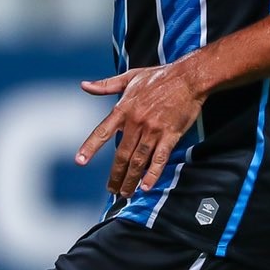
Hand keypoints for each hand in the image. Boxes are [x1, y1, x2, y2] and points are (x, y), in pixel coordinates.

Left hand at [76, 62, 207, 198]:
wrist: (188, 77)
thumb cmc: (159, 76)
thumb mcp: (130, 77)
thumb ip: (106, 85)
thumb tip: (84, 85)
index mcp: (124, 109)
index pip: (103, 132)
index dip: (90, 147)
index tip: (80, 161)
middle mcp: (136, 122)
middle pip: (122, 155)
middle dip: (115, 175)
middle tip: (111, 190)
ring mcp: (153, 130)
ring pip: (138, 161)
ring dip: (131, 179)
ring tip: (126, 193)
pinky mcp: (170, 135)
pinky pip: (159, 159)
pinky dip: (152, 174)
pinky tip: (146, 187)